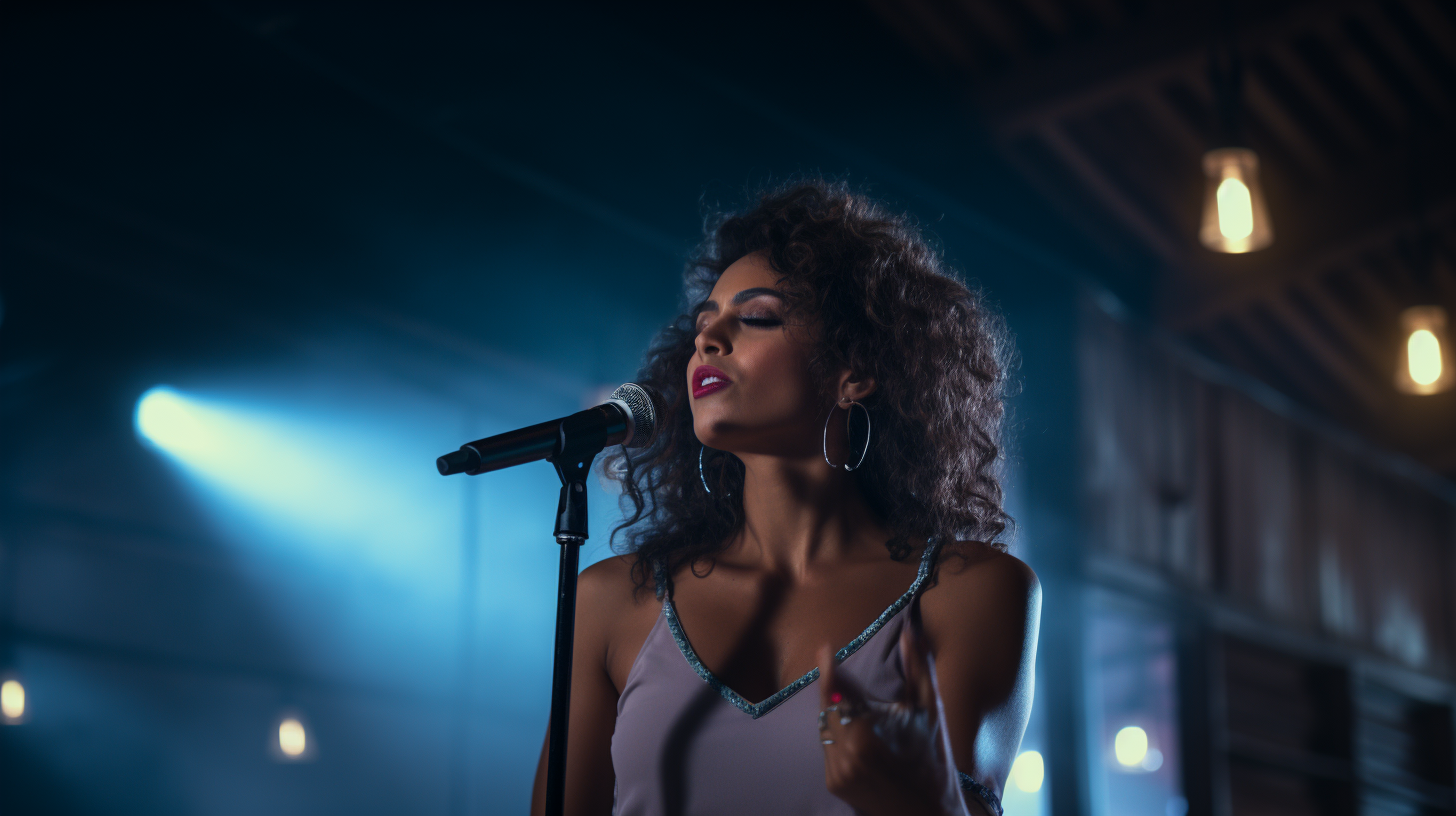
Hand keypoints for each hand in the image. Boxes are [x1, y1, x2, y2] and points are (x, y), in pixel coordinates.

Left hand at [816, 624, 966, 815]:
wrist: (928, 815)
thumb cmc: (935, 764)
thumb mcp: (930, 716)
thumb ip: (918, 671)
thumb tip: (909, 634)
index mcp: (863, 740)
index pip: (837, 696)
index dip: (829, 671)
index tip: (825, 648)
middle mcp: (843, 759)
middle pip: (826, 710)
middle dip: (830, 686)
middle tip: (833, 662)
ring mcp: (835, 775)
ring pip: (823, 728)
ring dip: (831, 708)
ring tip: (844, 692)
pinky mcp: (834, 785)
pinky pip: (827, 747)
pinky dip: (835, 730)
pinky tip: (849, 722)